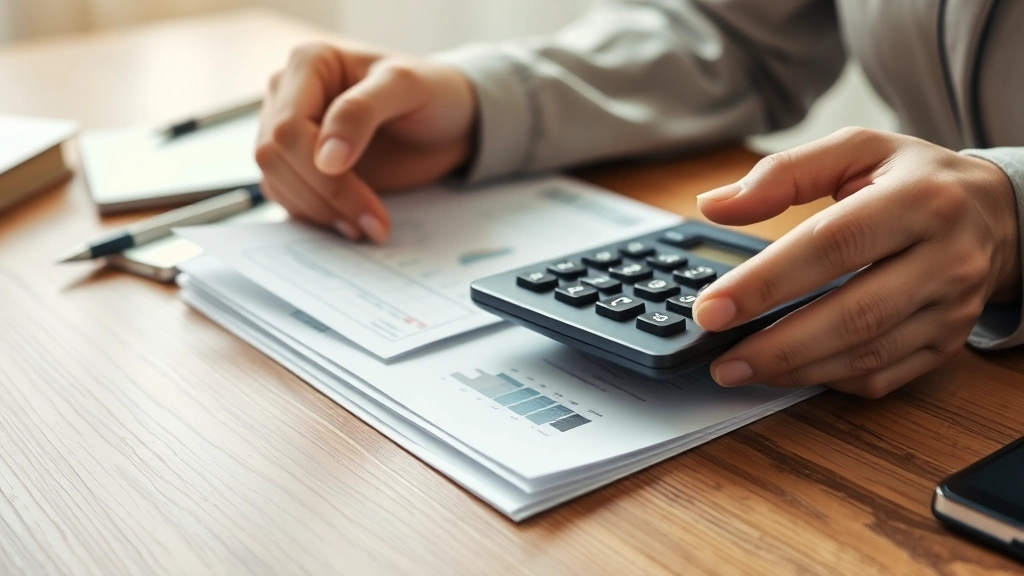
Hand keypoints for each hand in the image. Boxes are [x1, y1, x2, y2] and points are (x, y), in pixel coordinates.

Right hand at [256, 42, 477, 241]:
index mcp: (309, 63)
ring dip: (320, 213)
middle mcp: (288, 93)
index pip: (288, 126)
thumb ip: (361, 112)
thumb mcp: (407, 89)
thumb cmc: (433, 94)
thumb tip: (325, 159)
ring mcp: (290, 131)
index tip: (364, 198)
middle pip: (274, 156)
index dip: (317, 167)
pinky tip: (353, 223)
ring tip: (368, 226)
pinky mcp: (298, 164)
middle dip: (323, 197)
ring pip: (276, 181)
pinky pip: (288, 197)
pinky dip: (317, 217)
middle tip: (372, 225)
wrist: (450, 121)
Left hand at [694, 128, 1018, 397]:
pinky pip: (882, 375)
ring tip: (741, 370)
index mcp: (920, 200)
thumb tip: (713, 205)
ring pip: (868, 354)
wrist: (996, 214)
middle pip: (854, 313)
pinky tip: (788, 372)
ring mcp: (951, 308)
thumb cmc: (914, 179)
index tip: (712, 308)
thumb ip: (782, 175)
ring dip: (797, 370)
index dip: (766, 282)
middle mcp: (945, 258)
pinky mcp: (947, 342)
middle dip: (779, 344)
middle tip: (721, 358)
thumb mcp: (855, 151)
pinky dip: (829, 379)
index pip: (832, 245)